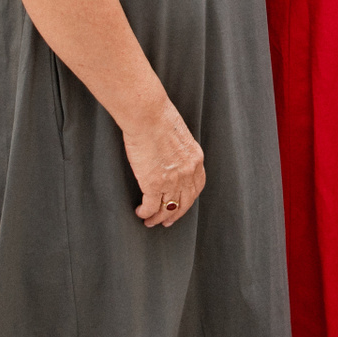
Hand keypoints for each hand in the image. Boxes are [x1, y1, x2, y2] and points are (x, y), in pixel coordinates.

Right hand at [121, 101, 205, 227]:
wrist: (147, 114)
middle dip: (174, 214)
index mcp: (195, 159)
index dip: (187, 200)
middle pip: (184, 202)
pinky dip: (146, 213)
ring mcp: (172, 180)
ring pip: (168, 208)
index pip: (196, 187)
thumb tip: (168, 157)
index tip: (180, 206)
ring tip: (150, 221)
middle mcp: (187, 172)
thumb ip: (178, 150)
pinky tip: (140, 213)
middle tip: (166, 221)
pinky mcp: (154, 184)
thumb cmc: (157, 117)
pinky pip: (151, 207)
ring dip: (158, 218)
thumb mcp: (178, 135)